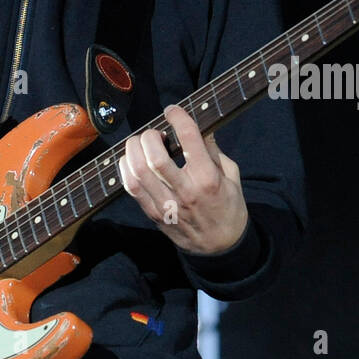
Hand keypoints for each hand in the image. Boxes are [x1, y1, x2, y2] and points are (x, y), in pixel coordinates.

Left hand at [118, 104, 248, 254]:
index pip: (189, 139)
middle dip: (150, 136)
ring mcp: (166, 205)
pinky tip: (132, 161)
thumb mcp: (232, 177)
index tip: (172, 111)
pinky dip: (126, 168)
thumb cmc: (229, 208)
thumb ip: (214, 152)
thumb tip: (199, 128)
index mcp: (208, 179)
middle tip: (154, 133)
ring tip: (140, 144)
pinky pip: (130, 187)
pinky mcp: (153, 214)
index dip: (178, 117)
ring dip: (133, 150)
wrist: (221, 247)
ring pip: (137, 172)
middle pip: (155, 157)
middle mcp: (185, 191)